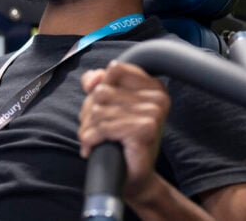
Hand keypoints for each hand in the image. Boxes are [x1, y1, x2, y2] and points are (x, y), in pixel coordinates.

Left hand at [78, 60, 170, 200]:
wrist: (133, 176)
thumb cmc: (122, 140)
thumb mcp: (111, 105)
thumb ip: (101, 83)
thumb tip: (92, 77)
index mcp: (153, 86)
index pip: (115, 68)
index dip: (98, 85)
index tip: (96, 103)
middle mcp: (157, 97)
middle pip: (102, 90)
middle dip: (90, 111)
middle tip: (94, 128)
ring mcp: (153, 113)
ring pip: (98, 110)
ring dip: (87, 128)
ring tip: (94, 139)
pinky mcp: (143, 130)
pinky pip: (102, 127)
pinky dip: (90, 139)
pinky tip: (92, 147)